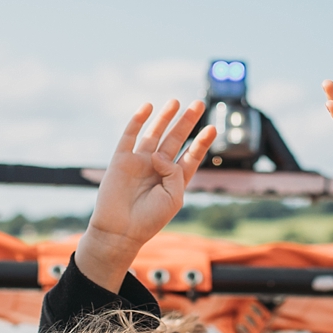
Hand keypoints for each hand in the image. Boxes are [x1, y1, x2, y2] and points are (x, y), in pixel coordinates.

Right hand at [73, 101, 217, 291]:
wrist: (119, 231)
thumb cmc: (149, 219)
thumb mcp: (173, 197)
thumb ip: (175, 172)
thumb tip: (159, 154)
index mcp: (173, 181)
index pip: (190, 157)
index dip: (201, 143)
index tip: (212, 129)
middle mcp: (157, 168)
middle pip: (175, 140)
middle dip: (187, 122)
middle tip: (198, 104)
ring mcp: (139, 163)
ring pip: (155, 134)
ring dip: (165, 118)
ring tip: (176, 102)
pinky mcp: (121, 160)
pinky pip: (130, 136)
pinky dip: (138, 121)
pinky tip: (147, 107)